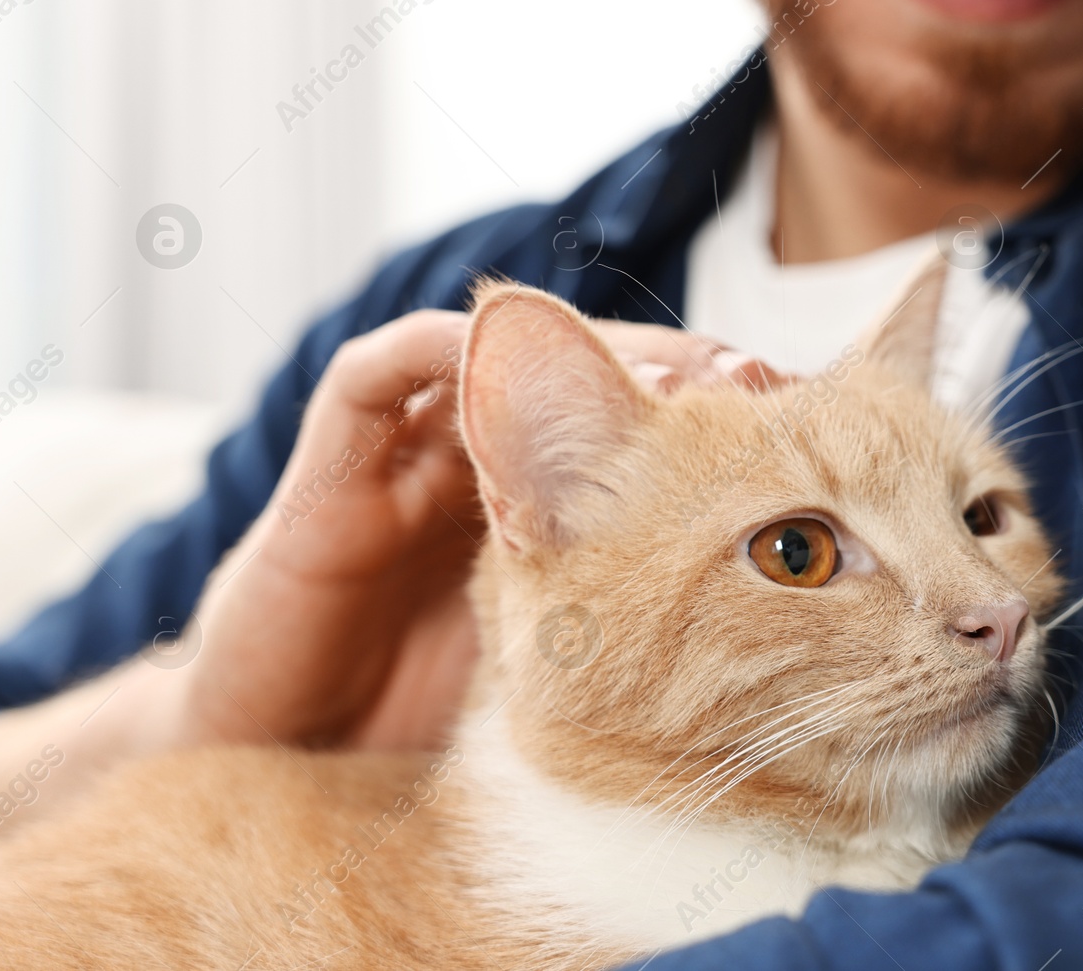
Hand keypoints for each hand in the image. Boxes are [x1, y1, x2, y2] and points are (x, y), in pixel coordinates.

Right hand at [157, 310, 787, 752]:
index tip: (791, 415)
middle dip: (667, 367)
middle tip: (750, 373)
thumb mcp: (562, 655)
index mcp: (545, 499)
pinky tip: (490, 340)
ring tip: (651, 363)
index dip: (710, 411)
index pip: (635, 420)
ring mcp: (405, 456)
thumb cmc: (430, 699)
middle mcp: (483, 460)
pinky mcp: (327, 470)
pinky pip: (365, 381)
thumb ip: (646, 611)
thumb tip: (785, 592)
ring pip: (491, 358)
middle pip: (579, 371)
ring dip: (572, 347)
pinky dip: (425, 352)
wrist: (291, 743)